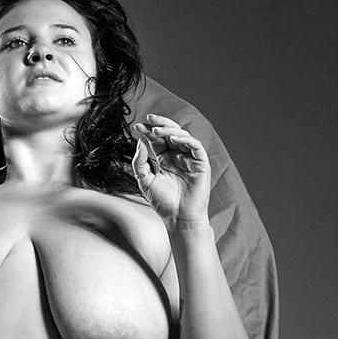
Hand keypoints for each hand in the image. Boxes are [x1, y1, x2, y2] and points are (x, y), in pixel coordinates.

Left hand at [131, 115, 211, 231]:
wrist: (178, 219)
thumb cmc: (163, 202)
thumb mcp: (145, 180)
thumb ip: (140, 161)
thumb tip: (140, 142)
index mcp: (165, 159)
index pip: (157, 139)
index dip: (147, 131)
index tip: (136, 126)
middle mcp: (178, 156)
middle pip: (170, 133)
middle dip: (159, 124)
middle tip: (148, 119)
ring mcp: (190, 159)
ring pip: (182, 135)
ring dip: (169, 130)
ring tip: (156, 130)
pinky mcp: (201, 164)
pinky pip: (195, 146)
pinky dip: (185, 139)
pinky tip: (173, 138)